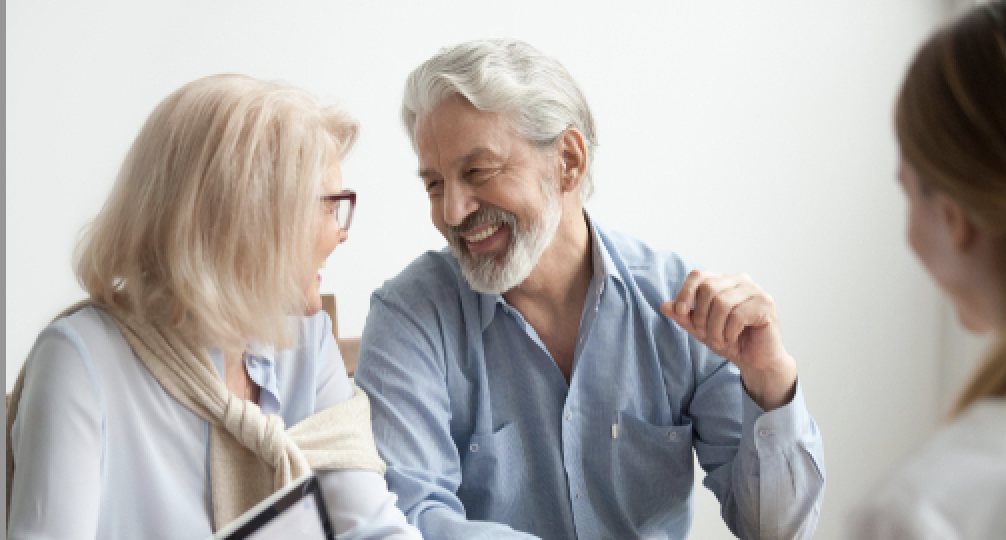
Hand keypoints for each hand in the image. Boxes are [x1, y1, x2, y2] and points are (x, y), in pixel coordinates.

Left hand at [660, 270, 796, 410]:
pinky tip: (731, 340)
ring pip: (722, 303)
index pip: (698, 275)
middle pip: (708, 288)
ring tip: (718, 341)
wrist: (755, 361)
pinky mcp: (766, 304)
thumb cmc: (729, 340)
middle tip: (704, 335)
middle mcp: (740, 280)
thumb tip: (664, 306)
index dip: (685, 292)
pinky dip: (729, 333)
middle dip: (701, 316)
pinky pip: (738, 315)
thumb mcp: (700, 328)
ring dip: (715, 328)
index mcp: (724, 281)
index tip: (680, 312)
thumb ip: (684, 316)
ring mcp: (755, 291)